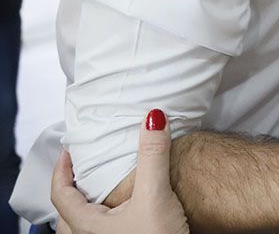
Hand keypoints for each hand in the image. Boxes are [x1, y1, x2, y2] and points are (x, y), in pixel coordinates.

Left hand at [52, 109, 188, 233]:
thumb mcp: (156, 195)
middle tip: (81, 172)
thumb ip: (153, 156)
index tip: (68, 152)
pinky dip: (104, 222)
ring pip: (83, 230)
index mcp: (88, 226)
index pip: (61, 195)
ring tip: (99, 195)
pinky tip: (124, 218)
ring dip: (87, 211)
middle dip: (71, 192)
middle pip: (66, 217)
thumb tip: (152, 118)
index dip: (61, 170)